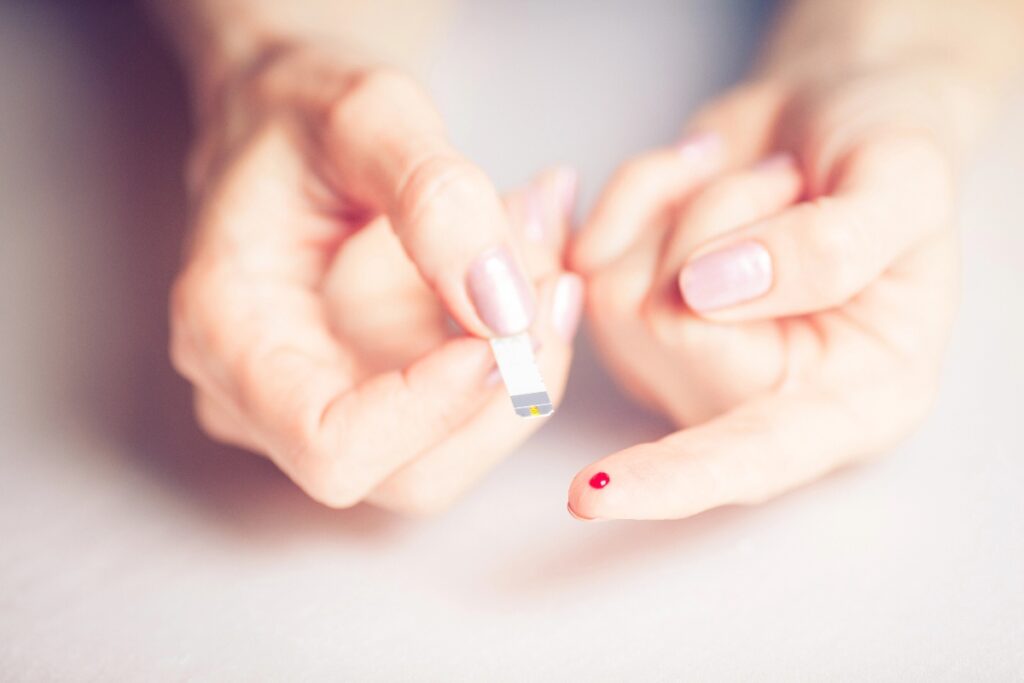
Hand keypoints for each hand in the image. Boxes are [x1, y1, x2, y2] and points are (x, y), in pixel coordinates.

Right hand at [170, 47, 581, 512]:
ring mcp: (325, 404)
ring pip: (456, 453)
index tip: (506, 324)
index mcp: (228, 332)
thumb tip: (505, 308)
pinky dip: (523, 351)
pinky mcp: (379, 399)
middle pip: (410, 474)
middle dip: (506, 387)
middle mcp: (266, 395)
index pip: (327, 445)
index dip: (430, 411)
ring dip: (528, 366)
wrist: (289, 122)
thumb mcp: (368, 114)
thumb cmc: (302, 111)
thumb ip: (435, 201)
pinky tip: (536, 264)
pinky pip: (470, 414)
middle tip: (552, 268)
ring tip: (546, 248)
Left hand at [568, 62, 962, 519]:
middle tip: (788, 184)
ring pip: (618, 289)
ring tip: (760, 187)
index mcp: (849, 400)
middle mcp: (750, 400)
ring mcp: (678, 361)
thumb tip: (706, 292)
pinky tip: (700, 177)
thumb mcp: (905, 183)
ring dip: (686, 203)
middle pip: (667, 329)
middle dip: (720, 221)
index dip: (675, 477)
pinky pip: (588, 250)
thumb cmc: (885, 152)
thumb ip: (831, 248)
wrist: (834, 112)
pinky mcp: (627, 313)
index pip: (752, 459)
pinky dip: (641, 191)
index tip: (590, 496)